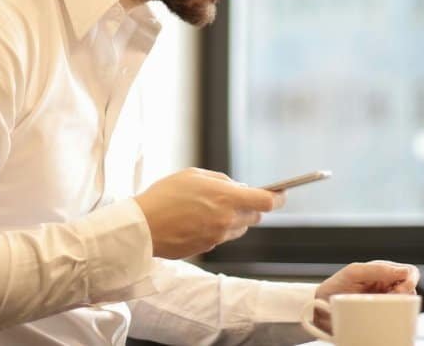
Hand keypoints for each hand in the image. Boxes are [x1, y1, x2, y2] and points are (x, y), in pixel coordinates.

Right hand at [133, 167, 283, 258]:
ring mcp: (218, 237)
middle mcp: (227, 221)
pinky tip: (197, 220)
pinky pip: (222, 237)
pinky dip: (217, 228)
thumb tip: (239, 187)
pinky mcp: (208, 248)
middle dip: (251, 206)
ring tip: (209, 208)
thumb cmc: (165, 196)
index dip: (278, 197)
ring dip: (234, 219)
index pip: (267, 202)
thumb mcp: (194, 175)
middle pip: (255, 216)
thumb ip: (221, 181)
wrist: (142, 227)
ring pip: (239, 228)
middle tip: (234, 197)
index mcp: (227, 199)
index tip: (281, 193)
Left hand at [312, 261, 419, 333]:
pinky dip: (397, 320)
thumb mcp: (354, 273)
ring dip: (401, 308)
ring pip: (407, 305)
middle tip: (391, 300)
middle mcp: (387, 286)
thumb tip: (403, 272)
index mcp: (383, 272)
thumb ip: (377, 269)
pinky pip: (398, 319)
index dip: (410, 280)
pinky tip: (387, 320)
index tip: (399, 290)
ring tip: (384, 309)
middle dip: (406, 295)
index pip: (409, 272)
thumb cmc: (335, 286)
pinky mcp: (383, 317)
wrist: (320, 308)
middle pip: (411, 289)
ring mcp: (386, 302)